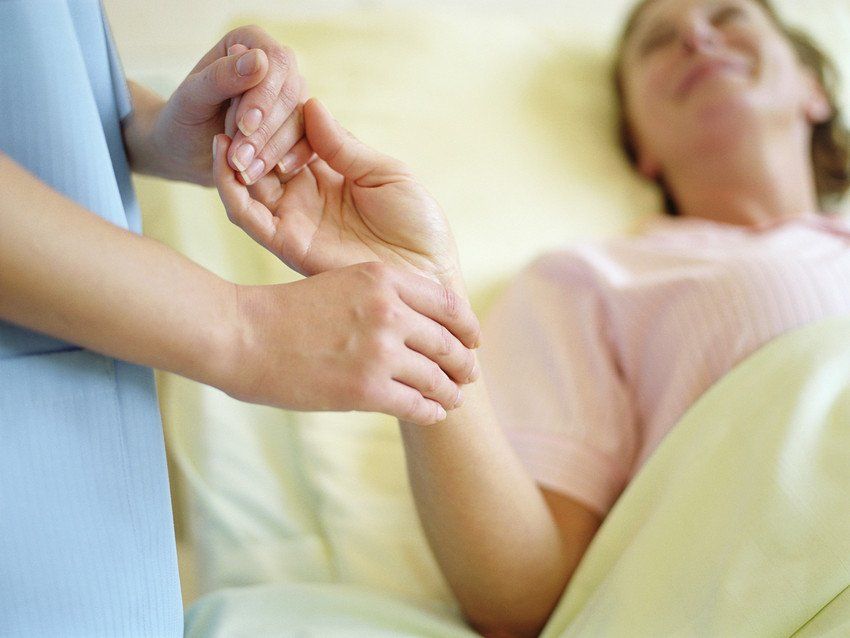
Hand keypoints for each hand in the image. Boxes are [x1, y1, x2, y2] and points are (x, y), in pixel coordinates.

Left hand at [145, 26, 308, 185]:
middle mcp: (276, 66)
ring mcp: (289, 97)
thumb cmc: (183, 119)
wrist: (185, 150)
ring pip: (301, 120)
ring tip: (245, 172)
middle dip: (265, 130)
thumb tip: (259, 59)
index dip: (264, 96)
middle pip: (291, 93)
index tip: (244, 125)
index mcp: (251, 44)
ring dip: (273, 149)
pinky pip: (309, 141)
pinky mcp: (297, 126)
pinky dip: (293, 158)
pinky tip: (275, 171)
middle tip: (239, 160)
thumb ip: (222, 76)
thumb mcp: (193, 97)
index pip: (275, 62)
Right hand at [212, 98, 462, 289]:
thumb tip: (311, 104)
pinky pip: (248, 216)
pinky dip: (229, 188)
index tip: (267, 88)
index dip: (278, 115)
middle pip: (263, 156)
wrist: (429, 276)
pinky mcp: (288, 245)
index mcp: (330, 173)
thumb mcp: (385, 174)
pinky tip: (224, 159)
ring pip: (246, 185)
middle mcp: (306, 196)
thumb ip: (344, 146)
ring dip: (232, 157)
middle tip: (237, 108)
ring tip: (226, 129)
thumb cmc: (418, 225)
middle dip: (249, 133)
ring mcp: (294, 220)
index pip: (290, 135)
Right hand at [226, 264, 479, 424]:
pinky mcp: (367, 389)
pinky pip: (416, 404)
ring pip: (436, 377)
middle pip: (448, 342)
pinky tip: (432, 413)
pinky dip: (430, 411)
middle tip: (469, 375)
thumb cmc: (288, 311)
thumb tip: (420, 322)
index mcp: (384, 278)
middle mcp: (389, 311)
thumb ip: (383, 296)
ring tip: (452, 398)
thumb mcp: (342, 282)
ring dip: (450, 392)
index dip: (467, 325)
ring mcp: (380, 351)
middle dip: (463, 363)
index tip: (472, 339)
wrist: (245, 335)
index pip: (448, 303)